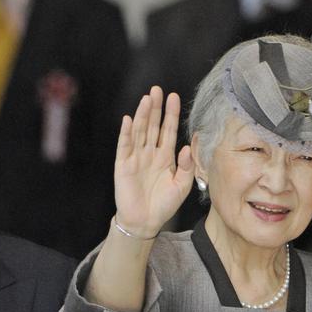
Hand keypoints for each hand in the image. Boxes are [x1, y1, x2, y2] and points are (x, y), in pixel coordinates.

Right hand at [113, 86, 193, 238]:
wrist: (145, 222)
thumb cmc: (164, 205)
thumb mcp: (182, 186)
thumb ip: (187, 167)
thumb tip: (187, 147)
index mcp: (165, 157)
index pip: (168, 130)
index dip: (170, 114)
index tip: (173, 97)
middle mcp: (150, 154)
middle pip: (152, 126)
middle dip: (155, 108)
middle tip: (157, 90)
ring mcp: (136, 158)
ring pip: (139, 132)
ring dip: (142, 115)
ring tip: (147, 99)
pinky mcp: (123, 166)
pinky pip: (124, 146)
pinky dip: (126, 133)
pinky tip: (128, 120)